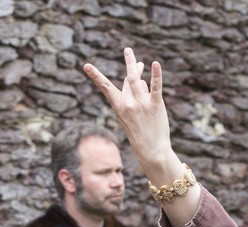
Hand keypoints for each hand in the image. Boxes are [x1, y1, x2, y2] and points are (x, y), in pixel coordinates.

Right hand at [83, 48, 172, 170]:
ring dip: (137, 66)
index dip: (96, 76)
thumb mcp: (130, 116)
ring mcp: (142, 104)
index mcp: (119, 106)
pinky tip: (155, 64)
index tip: (86, 65)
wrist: (151, 149)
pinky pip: (156, 87)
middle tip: (128, 50)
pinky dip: (156, 75)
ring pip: (138, 81)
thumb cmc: (139, 133)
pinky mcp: (156, 105)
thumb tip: (141, 81)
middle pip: (128, 79)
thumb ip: (134, 97)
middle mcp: (128, 103)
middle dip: (129, 64)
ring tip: (138, 57)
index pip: (105, 88)